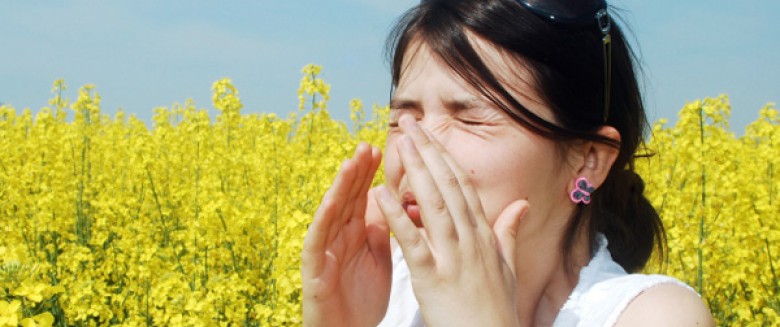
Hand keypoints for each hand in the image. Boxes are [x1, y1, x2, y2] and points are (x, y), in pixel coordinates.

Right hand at [302, 143, 390, 326]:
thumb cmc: (361, 297)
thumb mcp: (378, 257)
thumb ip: (381, 230)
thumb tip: (392, 202)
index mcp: (355, 232)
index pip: (363, 196)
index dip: (371, 173)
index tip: (383, 149)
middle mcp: (337, 236)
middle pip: (347, 198)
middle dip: (357, 171)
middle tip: (368, 145)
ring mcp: (324, 250)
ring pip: (331, 212)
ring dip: (340, 187)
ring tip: (350, 163)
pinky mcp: (314, 269)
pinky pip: (317, 241)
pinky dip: (324, 220)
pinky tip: (331, 201)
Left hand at [375, 115, 527, 326]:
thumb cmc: (498, 311)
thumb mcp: (508, 268)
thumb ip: (509, 232)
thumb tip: (522, 203)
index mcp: (484, 235)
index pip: (462, 186)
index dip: (445, 156)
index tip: (430, 133)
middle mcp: (470, 240)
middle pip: (447, 186)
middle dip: (428, 151)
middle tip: (409, 122)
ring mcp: (453, 257)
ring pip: (433, 205)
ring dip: (415, 171)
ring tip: (400, 142)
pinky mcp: (433, 278)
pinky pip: (413, 242)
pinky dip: (397, 216)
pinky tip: (380, 194)